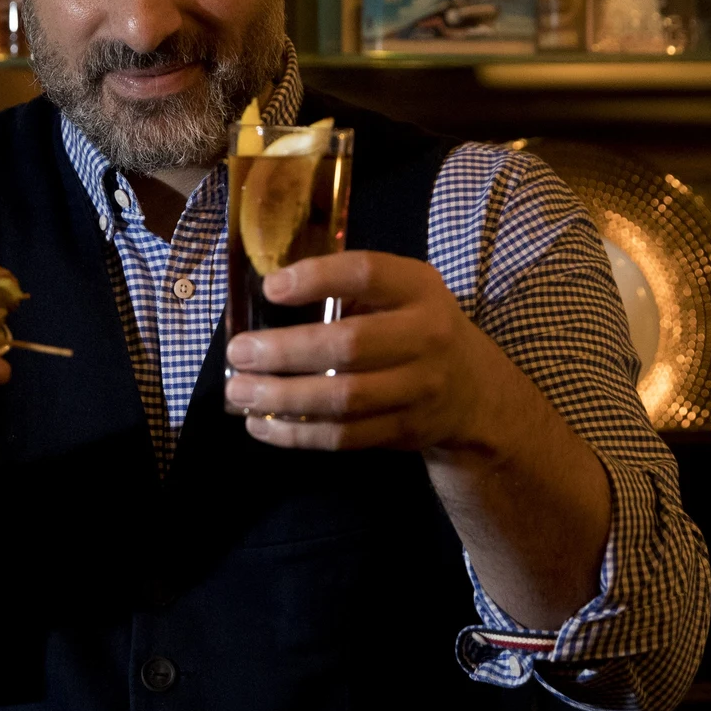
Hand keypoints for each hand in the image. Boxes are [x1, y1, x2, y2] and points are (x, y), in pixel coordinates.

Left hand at [223, 250, 519, 453]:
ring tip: (239, 392)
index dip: (316, 278)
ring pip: (343, 399)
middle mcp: (427, 336)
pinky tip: (262, 424)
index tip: (270, 288)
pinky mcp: (405, 430)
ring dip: (283, 397)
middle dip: (284, 350)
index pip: (366, 273)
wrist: (472, 389)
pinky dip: (297, 434)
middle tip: (239, 352)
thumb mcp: (399, 292)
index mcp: (418, 287)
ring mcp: (420, 388)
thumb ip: (347, 289)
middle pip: (349, 345)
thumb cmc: (411, 327)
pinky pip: (344, 437)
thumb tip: (265, 296)